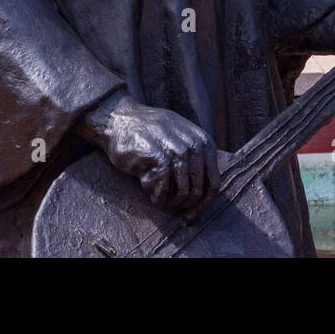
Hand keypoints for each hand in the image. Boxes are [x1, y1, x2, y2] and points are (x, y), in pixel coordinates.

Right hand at [80, 93, 219, 213]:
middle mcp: (194, 144)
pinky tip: (146, 186)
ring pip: (182, 192)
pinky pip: (163, 189)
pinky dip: (156, 195)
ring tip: (157, 195)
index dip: (203, 204)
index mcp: (203, 141)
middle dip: (184, 204)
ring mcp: (177, 149)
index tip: (190, 214)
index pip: (214, 184)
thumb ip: (194, 162)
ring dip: (169, 201)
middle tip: (169, 206)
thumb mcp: (179, 139)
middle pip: (198, 191)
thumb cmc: (150, 135)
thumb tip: (200, 203)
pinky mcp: (158, 156)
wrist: (120, 119)